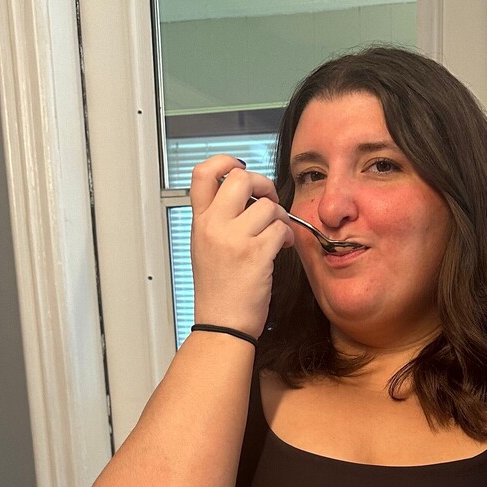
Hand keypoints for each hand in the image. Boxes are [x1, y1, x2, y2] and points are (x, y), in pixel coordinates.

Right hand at [187, 155, 294, 338]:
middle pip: (241, 178)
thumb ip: (219, 220)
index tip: (239, 167)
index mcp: (200, 222)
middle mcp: (214, 226)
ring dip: (279, 218)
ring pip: (268, 206)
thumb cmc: (219, 291)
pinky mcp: (256, 254)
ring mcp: (234, 239)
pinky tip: (280, 248)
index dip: (224, 162)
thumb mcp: (206, 248)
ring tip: (275, 236)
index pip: (203, 173)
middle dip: (263, 185)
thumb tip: (245, 196)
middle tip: (269, 202)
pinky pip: (281, 229)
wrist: (222, 324)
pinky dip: (286, 237)